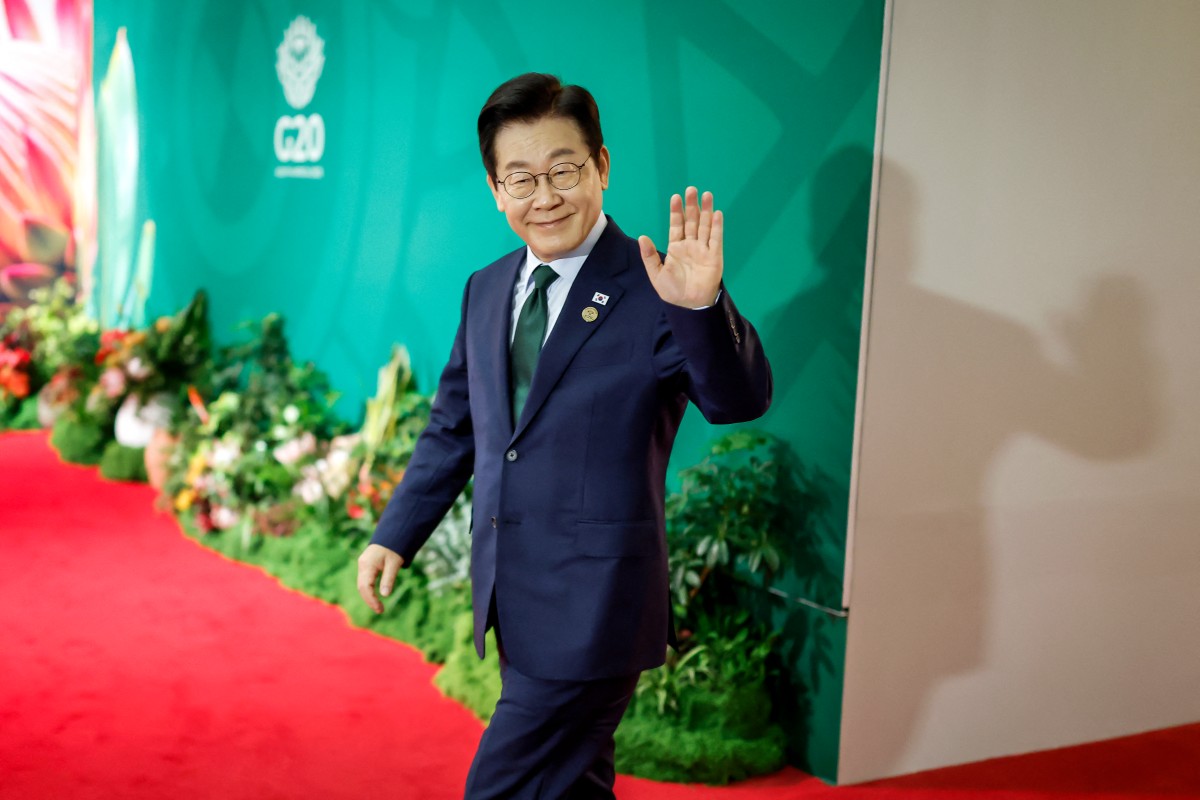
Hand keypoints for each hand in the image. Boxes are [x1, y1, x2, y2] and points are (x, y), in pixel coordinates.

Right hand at [357, 544, 404, 613]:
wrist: (392, 533)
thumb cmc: (394, 548)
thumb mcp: (394, 563)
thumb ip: (389, 578)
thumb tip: (385, 595)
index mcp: (367, 565)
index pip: (365, 587)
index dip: (371, 600)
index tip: (380, 609)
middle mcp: (362, 565)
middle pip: (361, 587)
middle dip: (369, 600)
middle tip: (380, 610)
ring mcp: (363, 565)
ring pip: (362, 584)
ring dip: (368, 596)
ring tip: (379, 606)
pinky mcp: (366, 565)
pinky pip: (364, 580)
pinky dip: (369, 590)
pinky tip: (376, 596)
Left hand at [638, 186, 722, 307]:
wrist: (688, 305)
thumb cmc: (672, 291)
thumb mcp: (656, 274)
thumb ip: (650, 256)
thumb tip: (642, 237)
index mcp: (676, 248)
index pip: (676, 226)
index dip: (676, 212)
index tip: (675, 197)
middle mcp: (690, 245)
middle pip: (692, 221)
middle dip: (691, 206)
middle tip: (691, 189)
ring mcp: (703, 250)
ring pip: (705, 226)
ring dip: (706, 211)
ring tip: (706, 195)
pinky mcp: (714, 256)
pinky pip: (716, 239)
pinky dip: (716, 226)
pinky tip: (716, 213)